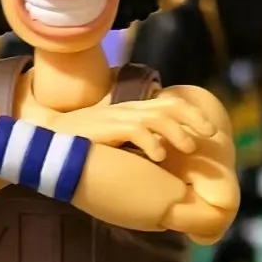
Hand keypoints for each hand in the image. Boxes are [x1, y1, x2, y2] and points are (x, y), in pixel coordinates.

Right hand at [65, 91, 217, 163]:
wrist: (50, 139)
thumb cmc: (85, 144)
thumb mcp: (117, 139)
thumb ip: (138, 142)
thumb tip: (161, 158)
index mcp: (135, 111)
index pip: (171, 103)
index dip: (193, 113)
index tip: (210, 130)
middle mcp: (131, 110)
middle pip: (171, 105)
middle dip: (194, 118)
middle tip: (210, 135)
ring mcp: (119, 117)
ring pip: (157, 117)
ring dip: (177, 132)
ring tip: (189, 148)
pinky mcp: (108, 128)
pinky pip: (135, 130)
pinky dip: (151, 143)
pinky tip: (159, 156)